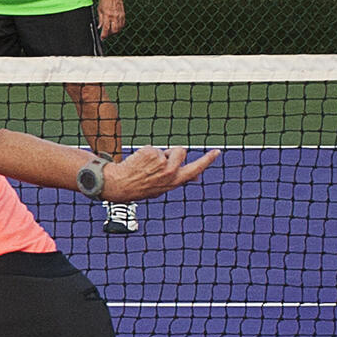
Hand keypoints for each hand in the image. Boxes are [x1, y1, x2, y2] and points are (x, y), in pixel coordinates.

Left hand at [97, 0, 125, 36]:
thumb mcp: (99, 9)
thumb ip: (100, 19)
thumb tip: (99, 27)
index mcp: (107, 15)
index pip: (106, 28)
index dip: (104, 35)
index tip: (102, 38)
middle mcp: (114, 16)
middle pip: (114, 30)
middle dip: (110, 34)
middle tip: (106, 34)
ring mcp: (120, 15)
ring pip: (119, 28)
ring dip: (115, 31)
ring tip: (110, 30)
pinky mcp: (123, 14)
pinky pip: (122, 24)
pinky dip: (119, 27)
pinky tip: (116, 26)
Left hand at [103, 146, 220, 202]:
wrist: (119, 185)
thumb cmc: (141, 187)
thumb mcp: (163, 188)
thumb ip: (180, 180)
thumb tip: (196, 177)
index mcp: (174, 181)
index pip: (195, 168)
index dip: (207, 160)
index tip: (216, 152)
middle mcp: (170, 171)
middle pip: (181, 151)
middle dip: (174, 152)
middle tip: (159, 162)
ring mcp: (160, 162)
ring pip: (165, 149)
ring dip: (158, 154)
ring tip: (146, 166)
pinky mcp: (151, 153)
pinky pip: (153, 148)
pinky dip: (146, 153)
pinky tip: (138, 164)